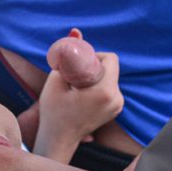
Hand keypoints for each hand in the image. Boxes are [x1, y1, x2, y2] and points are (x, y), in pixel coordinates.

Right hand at [34, 30, 123, 159]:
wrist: (58, 138)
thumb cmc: (53, 111)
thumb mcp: (56, 80)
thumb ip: (67, 56)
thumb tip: (76, 32)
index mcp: (106, 91)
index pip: (111, 59)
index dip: (95, 56)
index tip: (78, 65)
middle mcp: (117, 99)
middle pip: (111, 68)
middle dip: (94, 66)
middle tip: (75, 76)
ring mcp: (118, 106)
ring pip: (110, 77)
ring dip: (96, 76)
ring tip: (78, 88)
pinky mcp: (116, 110)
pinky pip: (110, 88)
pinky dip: (98, 86)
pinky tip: (83, 94)